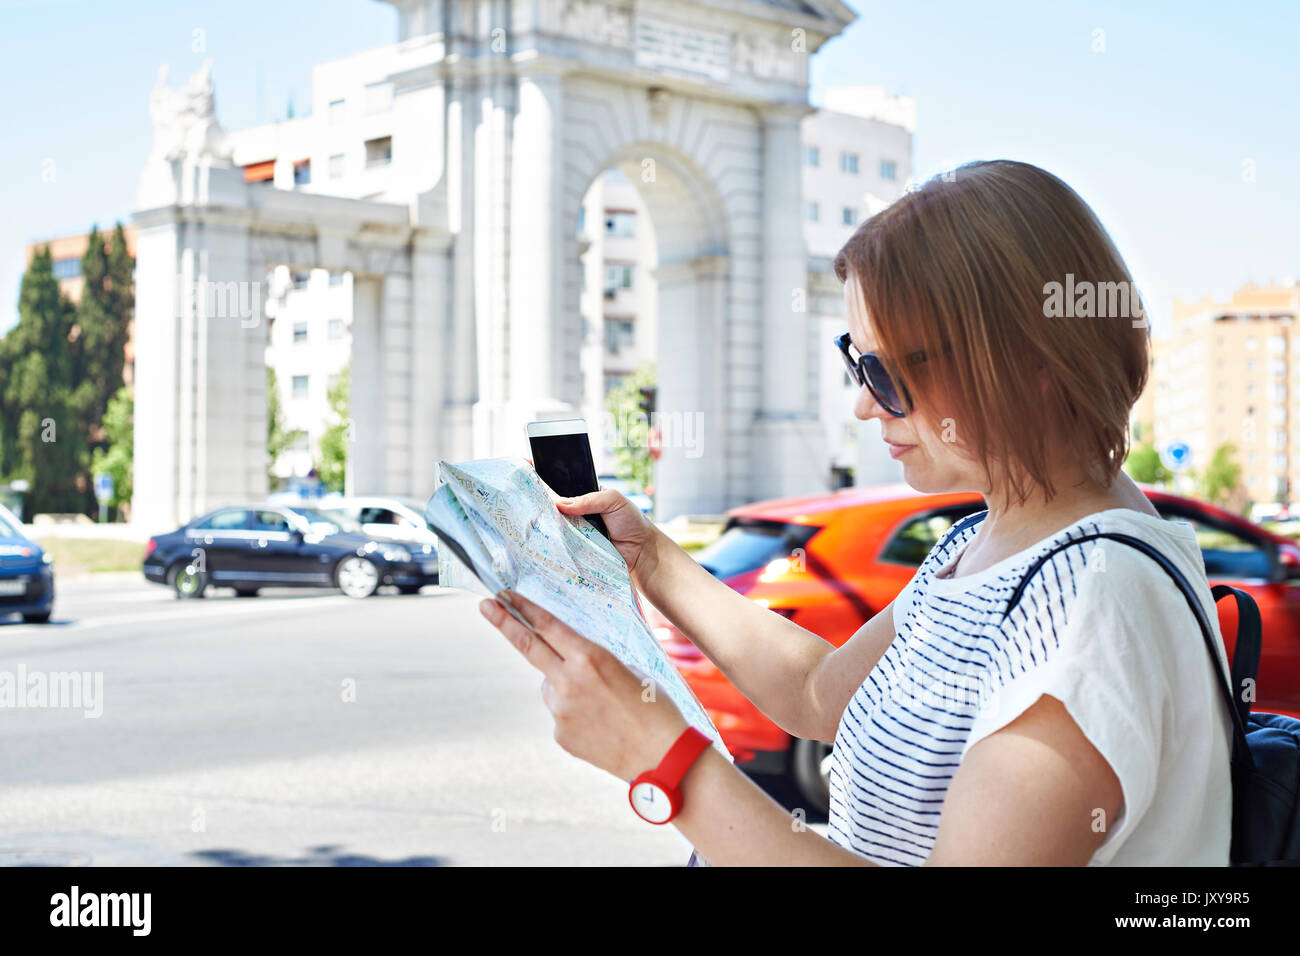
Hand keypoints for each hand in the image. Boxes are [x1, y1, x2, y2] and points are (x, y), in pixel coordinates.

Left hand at [479, 589, 688, 781]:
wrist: (662, 758)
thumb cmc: (655, 708)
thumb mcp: (628, 668)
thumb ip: (592, 660)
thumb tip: (568, 659)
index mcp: (591, 658)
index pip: (548, 626)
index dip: (524, 608)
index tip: (504, 595)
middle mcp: (569, 682)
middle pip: (528, 647)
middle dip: (504, 622)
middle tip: (484, 606)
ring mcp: (561, 711)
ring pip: (551, 686)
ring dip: (565, 685)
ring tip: (603, 704)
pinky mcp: (560, 735)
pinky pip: (560, 713)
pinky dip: (574, 713)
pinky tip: (600, 723)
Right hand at [556, 489, 658, 579]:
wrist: (642, 552)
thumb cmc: (632, 522)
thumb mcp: (613, 500)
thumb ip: (589, 500)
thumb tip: (560, 503)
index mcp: (589, 500)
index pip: (566, 497)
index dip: (556, 499)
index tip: (545, 502)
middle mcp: (582, 517)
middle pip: (560, 516)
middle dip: (554, 517)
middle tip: (546, 519)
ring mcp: (580, 536)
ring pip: (561, 534)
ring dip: (558, 534)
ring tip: (549, 533)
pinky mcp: (580, 553)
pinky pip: (567, 550)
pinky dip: (564, 549)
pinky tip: (557, 547)